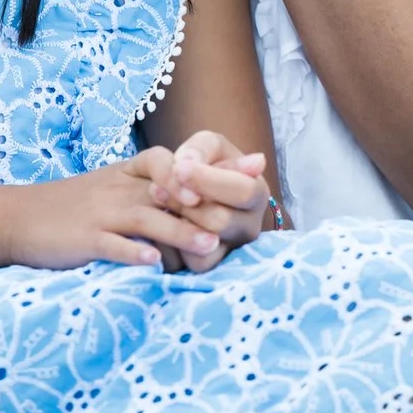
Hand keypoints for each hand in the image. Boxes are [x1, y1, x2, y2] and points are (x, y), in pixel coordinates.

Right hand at [0, 149, 227, 270]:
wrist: (18, 217)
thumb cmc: (73, 206)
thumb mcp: (113, 187)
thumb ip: (151, 189)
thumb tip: (198, 200)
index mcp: (128, 173)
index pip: (173, 162)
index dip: (206, 172)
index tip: (244, 176)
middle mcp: (120, 189)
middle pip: (170, 192)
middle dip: (207, 206)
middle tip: (241, 218)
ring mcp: (102, 213)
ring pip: (149, 218)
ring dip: (182, 233)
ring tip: (212, 246)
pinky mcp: (85, 239)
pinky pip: (113, 245)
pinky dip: (134, 253)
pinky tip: (155, 265)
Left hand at [147, 129, 276, 269]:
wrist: (192, 190)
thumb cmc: (205, 164)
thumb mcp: (208, 146)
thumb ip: (200, 150)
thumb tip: (187, 164)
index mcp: (257, 193)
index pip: (243, 191)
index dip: (209, 180)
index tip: (180, 168)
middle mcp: (250, 226)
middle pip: (221, 220)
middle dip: (185, 202)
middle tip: (156, 188)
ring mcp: (231, 249)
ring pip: (205, 245)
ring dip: (175, 221)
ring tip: (155, 197)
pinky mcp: (210, 266)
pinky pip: (192, 262)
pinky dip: (172, 243)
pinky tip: (161, 222)